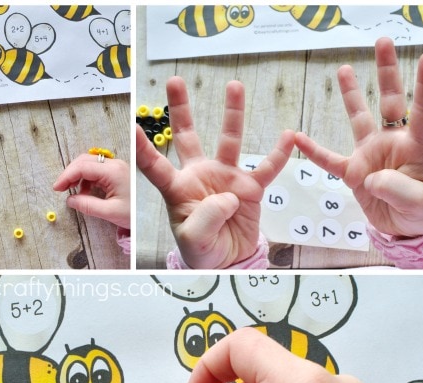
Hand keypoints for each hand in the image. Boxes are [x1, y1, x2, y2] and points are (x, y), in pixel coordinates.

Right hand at [53, 154, 129, 228]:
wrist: (149, 216)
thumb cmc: (134, 214)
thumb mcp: (110, 212)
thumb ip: (88, 205)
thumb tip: (70, 200)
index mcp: (113, 171)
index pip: (82, 167)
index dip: (66, 176)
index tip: (57, 188)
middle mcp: (115, 165)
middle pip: (84, 161)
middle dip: (70, 173)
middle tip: (61, 188)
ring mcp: (116, 167)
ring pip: (89, 164)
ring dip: (78, 176)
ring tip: (73, 191)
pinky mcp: (116, 172)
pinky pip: (96, 170)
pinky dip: (86, 178)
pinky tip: (84, 191)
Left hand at [137, 76, 293, 268]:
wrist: (227, 262)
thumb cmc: (202, 250)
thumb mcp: (194, 240)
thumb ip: (205, 219)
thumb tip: (227, 196)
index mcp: (177, 190)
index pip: (156, 167)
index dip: (145, 149)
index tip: (133, 126)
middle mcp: (200, 176)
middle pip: (187, 137)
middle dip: (180, 109)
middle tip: (174, 80)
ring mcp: (225, 178)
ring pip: (229, 141)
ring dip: (232, 114)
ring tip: (233, 85)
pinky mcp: (249, 188)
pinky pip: (266, 168)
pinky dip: (278, 154)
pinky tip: (288, 135)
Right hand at [295, 37, 422, 237]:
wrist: (404, 229)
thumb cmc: (421, 212)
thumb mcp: (419, 203)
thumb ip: (398, 188)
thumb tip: (372, 177)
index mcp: (417, 148)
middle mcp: (393, 144)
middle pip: (391, 102)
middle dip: (387, 72)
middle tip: (383, 42)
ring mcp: (371, 155)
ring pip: (360, 119)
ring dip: (352, 94)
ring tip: (344, 69)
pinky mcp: (354, 172)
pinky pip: (330, 160)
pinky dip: (314, 151)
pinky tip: (298, 138)